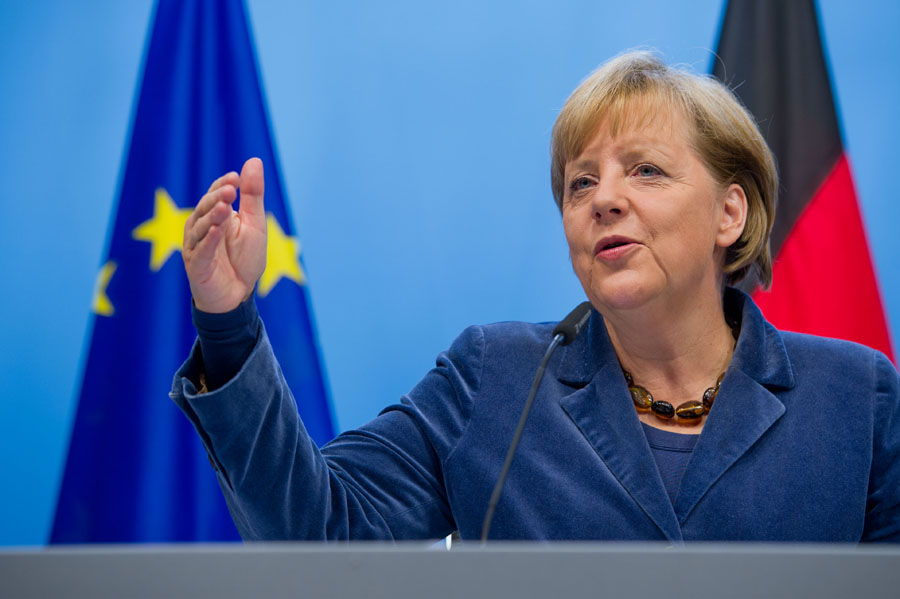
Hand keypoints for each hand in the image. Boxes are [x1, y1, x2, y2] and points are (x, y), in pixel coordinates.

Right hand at [183, 157, 266, 312]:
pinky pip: (201, 250)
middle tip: (231, 190)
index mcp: (216, 215)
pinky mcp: (196, 265)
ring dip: (211, 217)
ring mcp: (197, 246)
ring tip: (224, 208)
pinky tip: (216, 231)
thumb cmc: (245, 259)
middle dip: (217, 198)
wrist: (238, 295)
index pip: (215, 194)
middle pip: (205, 208)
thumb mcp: (254, 224)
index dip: (223, 185)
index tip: (235, 178)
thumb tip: (254, 160)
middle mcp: (202, 227)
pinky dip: (208, 240)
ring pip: (200, 227)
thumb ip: (252, 196)